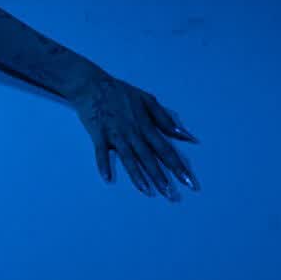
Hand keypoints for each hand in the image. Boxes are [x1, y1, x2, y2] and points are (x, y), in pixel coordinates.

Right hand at [71, 71, 198, 199]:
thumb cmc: (121, 92)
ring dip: (138, 176)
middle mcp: (133, 133)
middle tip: (171, 195)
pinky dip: (103, 165)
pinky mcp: (98, 135)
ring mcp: (115, 135)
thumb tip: (185, 135)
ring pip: (129, 159)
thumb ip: (165, 119)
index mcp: (146, 125)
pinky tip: (107, 178)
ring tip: (147, 191)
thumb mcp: (147, 100)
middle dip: (161, 177)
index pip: (165, 150)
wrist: (93, 85)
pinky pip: (101, 153)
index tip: (188, 181)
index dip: (178, 166)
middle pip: (149, 158)